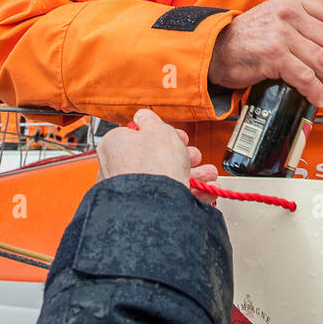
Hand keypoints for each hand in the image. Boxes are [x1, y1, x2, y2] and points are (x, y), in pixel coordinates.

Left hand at [97, 109, 217, 204]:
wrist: (156, 204)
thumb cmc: (152, 166)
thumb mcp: (159, 130)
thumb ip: (152, 121)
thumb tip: (143, 116)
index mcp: (114, 145)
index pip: (138, 135)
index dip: (162, 134)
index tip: (178, 137)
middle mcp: (117, 169)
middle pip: (155, 158)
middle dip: (182, 156)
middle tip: (194, 156)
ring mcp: (130, 191)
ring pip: (165, 179)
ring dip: (192, 175)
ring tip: (208, 176)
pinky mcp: (144, 207)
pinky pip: (168, 197)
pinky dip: (189, 193)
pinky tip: (205, 190)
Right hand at [208, 0, 322, 108]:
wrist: (215, 49)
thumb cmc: (247, 37)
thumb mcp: (275, 15)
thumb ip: (300, 20)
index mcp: (292, 0)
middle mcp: (289, 13)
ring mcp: (281, 34)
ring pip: (322, 60)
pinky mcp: (274, 56)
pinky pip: (306, 77)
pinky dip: (315, 92)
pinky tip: (316, 98)